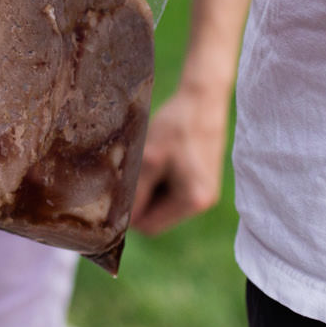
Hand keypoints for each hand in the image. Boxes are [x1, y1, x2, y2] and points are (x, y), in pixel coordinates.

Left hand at [130, 84, 230, 234]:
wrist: (202, 99)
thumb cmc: (176, 126)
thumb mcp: (149, 159)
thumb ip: (137, 193)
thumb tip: (123, 220)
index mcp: (193, 201)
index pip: (149, 226)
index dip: (129, 212)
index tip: (120, 187)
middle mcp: (203, 203)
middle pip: (157, 217)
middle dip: (142, 198)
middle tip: (136, 169)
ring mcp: (205, 194)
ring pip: (162, 204)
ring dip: (150, 187)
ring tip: (150, 161)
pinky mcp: (202, 182)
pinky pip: (172, 192)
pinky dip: (161, 179)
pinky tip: (161, 159)